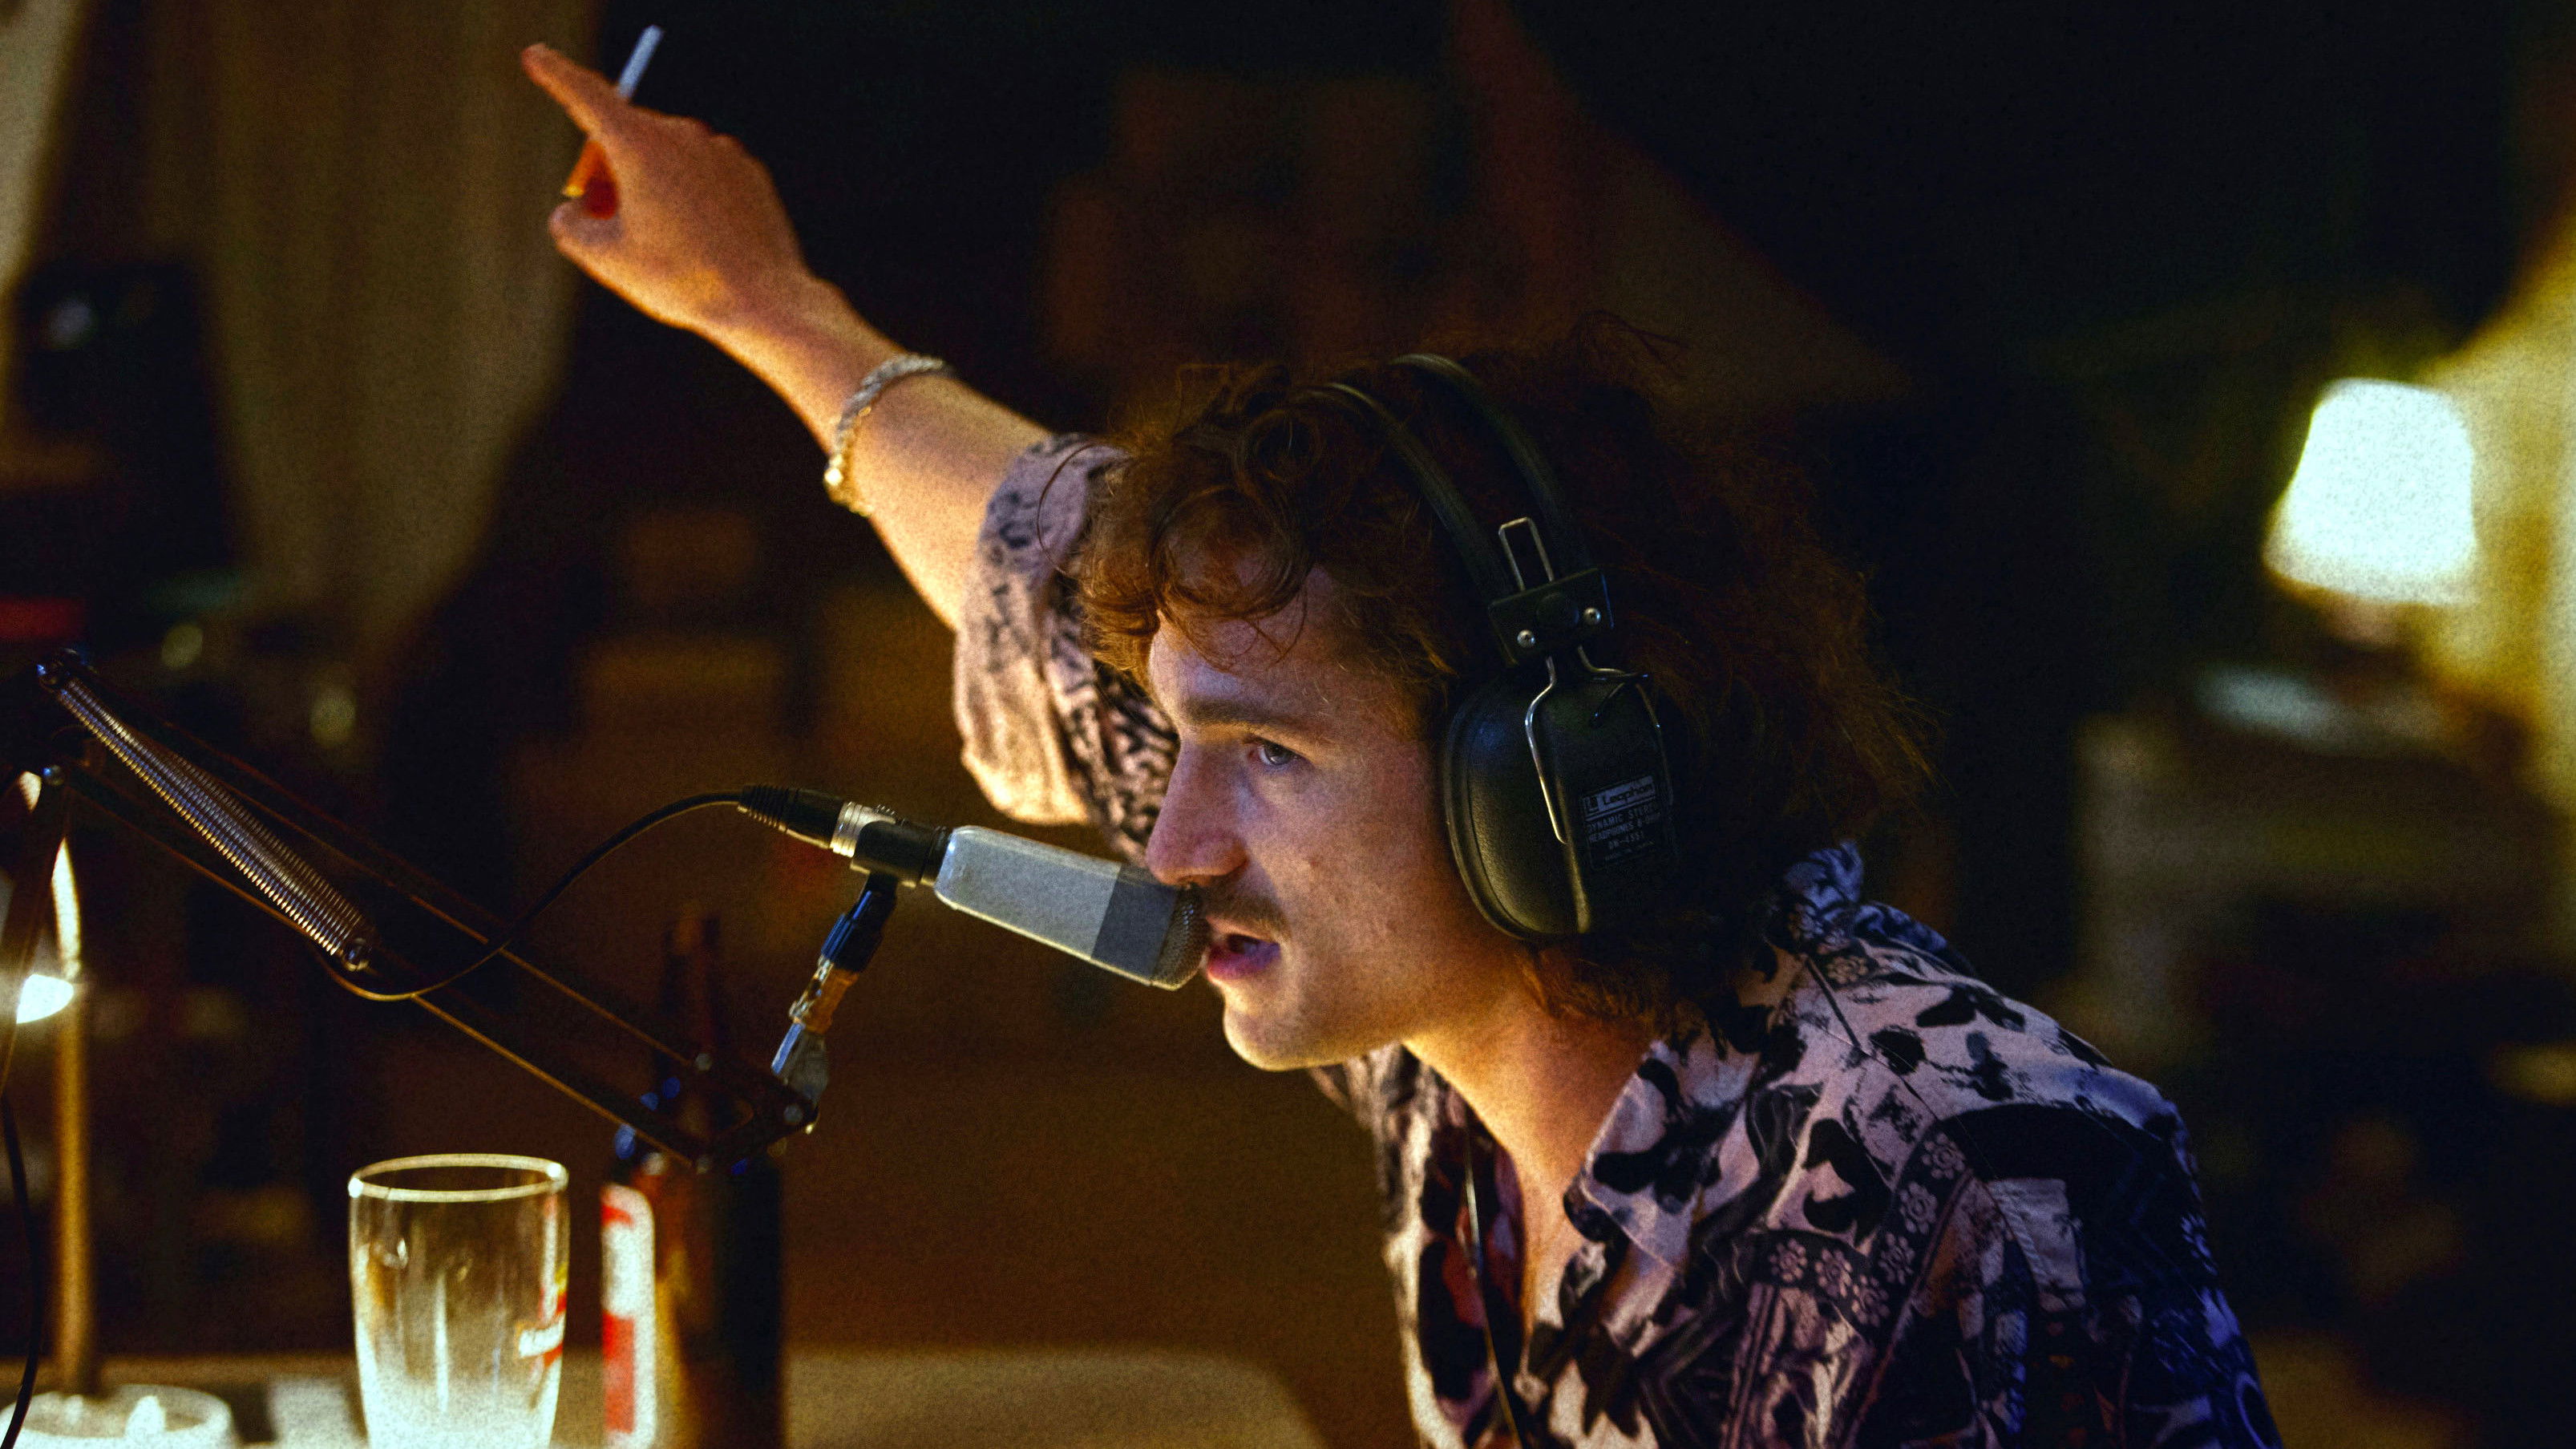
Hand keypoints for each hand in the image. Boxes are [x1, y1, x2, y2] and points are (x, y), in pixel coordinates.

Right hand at [520, 43, 824, 338]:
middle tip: (608, 218)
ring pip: (666, 157)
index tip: (536, 56)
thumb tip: (574, 210)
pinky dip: (689, 196)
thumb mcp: (606, 259)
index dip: (556, 75)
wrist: (764, 301)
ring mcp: (720, 151)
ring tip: (662, 240)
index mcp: (639, 146)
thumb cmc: (683, 281)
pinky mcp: (748, 172)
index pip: (587, 96)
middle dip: (609, 170)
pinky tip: (700, 239)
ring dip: (650, 184)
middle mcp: (681, 136)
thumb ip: (570, 226)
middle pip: (626, 135)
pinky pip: (702, 174)